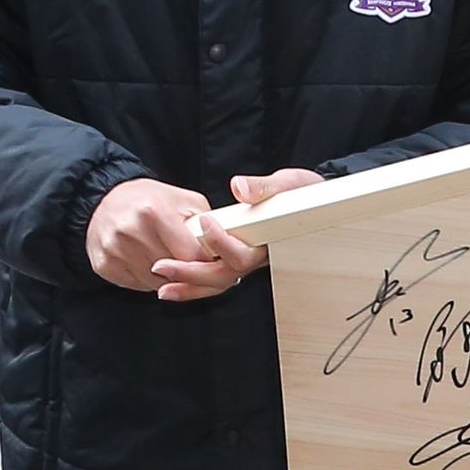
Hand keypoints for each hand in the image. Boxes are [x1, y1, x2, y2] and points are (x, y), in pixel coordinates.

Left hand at [152, 168, 324, 303]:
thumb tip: (240, 188)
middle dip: (191, 273)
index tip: (206, 224)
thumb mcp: (287, 184)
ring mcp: (243, 260)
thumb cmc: (302, 192)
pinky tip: (168, 283)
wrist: (307, 199)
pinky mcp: (232, 258)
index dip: (222, 244)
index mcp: (268, 241)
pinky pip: (211, 278)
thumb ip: (263, 188)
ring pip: (216, 283)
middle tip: (161, 266)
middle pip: (223, 275)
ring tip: (161, 285)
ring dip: (187, 286)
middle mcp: (255, 256)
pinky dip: (190, 283)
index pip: (243, 255)